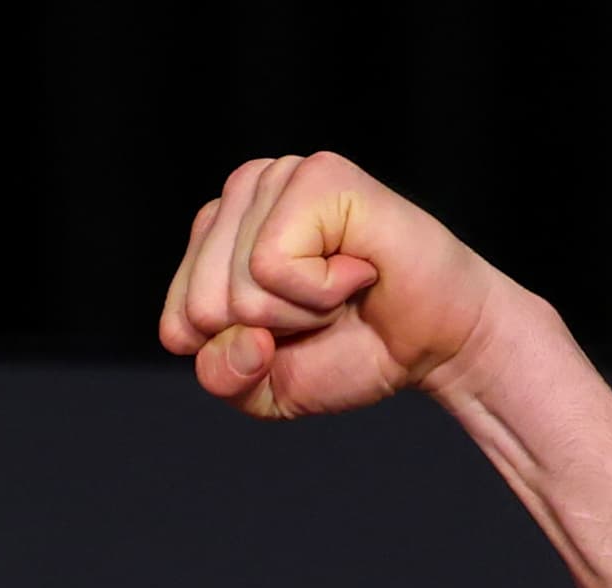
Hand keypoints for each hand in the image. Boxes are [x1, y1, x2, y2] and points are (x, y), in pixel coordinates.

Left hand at [157, 153, 500, 420]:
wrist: (435, 344)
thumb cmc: (351, 350)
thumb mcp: (263, 386)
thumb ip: (221, 375)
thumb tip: (239, 335)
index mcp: (216, 233)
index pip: (176, 324)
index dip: (239, 354)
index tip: (290, 331)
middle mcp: (245, 192)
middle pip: (201, 306)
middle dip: (268, 331)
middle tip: (322, 309)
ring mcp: (280, 176)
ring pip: (235, 288)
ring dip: (299, 311)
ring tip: (341, 287)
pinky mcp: (319, 176)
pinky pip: (270, 265)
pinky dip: (319, 291)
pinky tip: (356, 269)